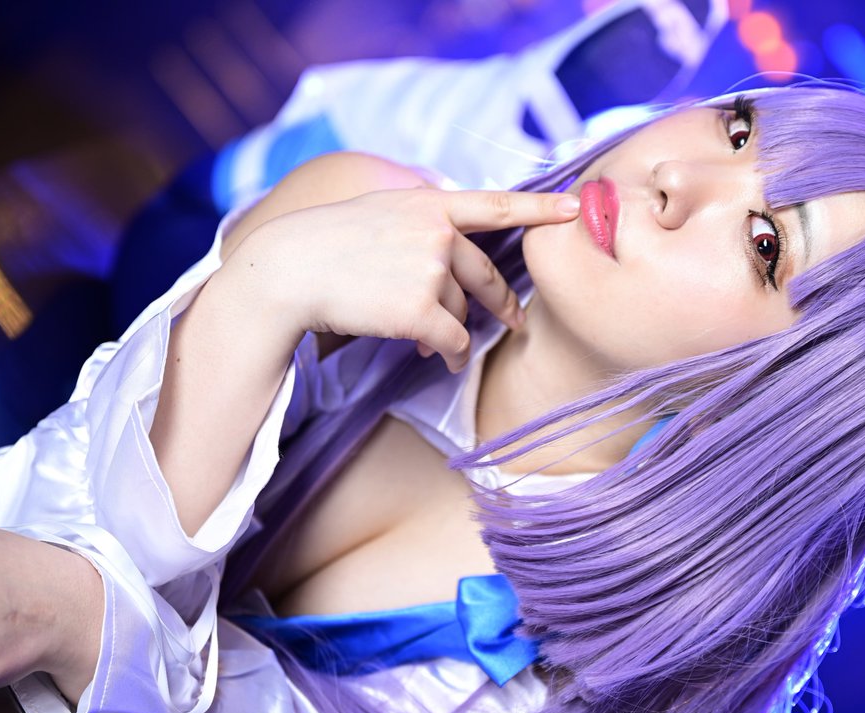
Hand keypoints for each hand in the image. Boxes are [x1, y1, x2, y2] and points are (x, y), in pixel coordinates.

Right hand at [228, 187, 579, 372]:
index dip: (540, 208)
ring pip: (462, 312)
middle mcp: (438, 234)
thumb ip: (422, 216)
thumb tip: (455, 236)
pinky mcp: (420, 310)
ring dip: (451, 330)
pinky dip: (446, 353)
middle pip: (487, 275)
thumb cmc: (326, 242)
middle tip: (514, 321)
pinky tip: (434, 356)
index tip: (575, 206)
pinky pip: (452, 340)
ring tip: (429, 340)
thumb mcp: (379, 208)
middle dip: (501, 302)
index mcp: (430, 204)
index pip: (496, 205)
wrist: (289, 270)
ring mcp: (431, 271)